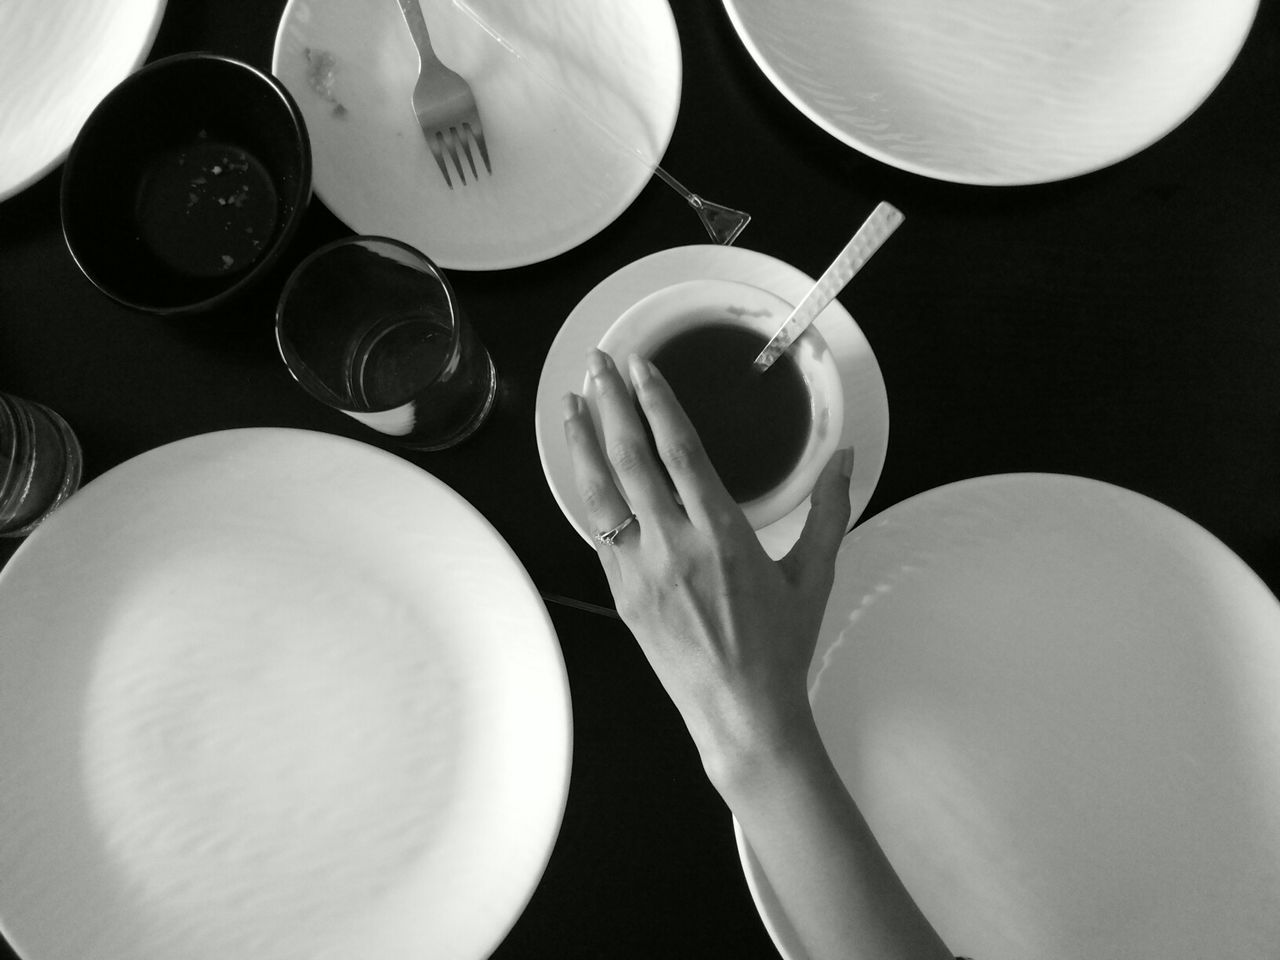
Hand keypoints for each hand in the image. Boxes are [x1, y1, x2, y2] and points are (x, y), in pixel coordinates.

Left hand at [562, 348, 854, 783]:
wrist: (741, 714)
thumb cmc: (780, 647)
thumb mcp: (813, 575)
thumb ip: (830, 509)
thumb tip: (847, 456)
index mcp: (724, 535)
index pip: (680, 451)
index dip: (658, 403)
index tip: (641, 368)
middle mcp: (675, 547)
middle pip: (632, 460)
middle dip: (611, 405)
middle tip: (597, 365)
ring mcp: (641, 572)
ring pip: (602, 494)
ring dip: (584, 443)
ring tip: (571, 403)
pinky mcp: (623, 595)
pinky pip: (599, 532)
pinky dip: (588, 493)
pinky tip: (582, 467)